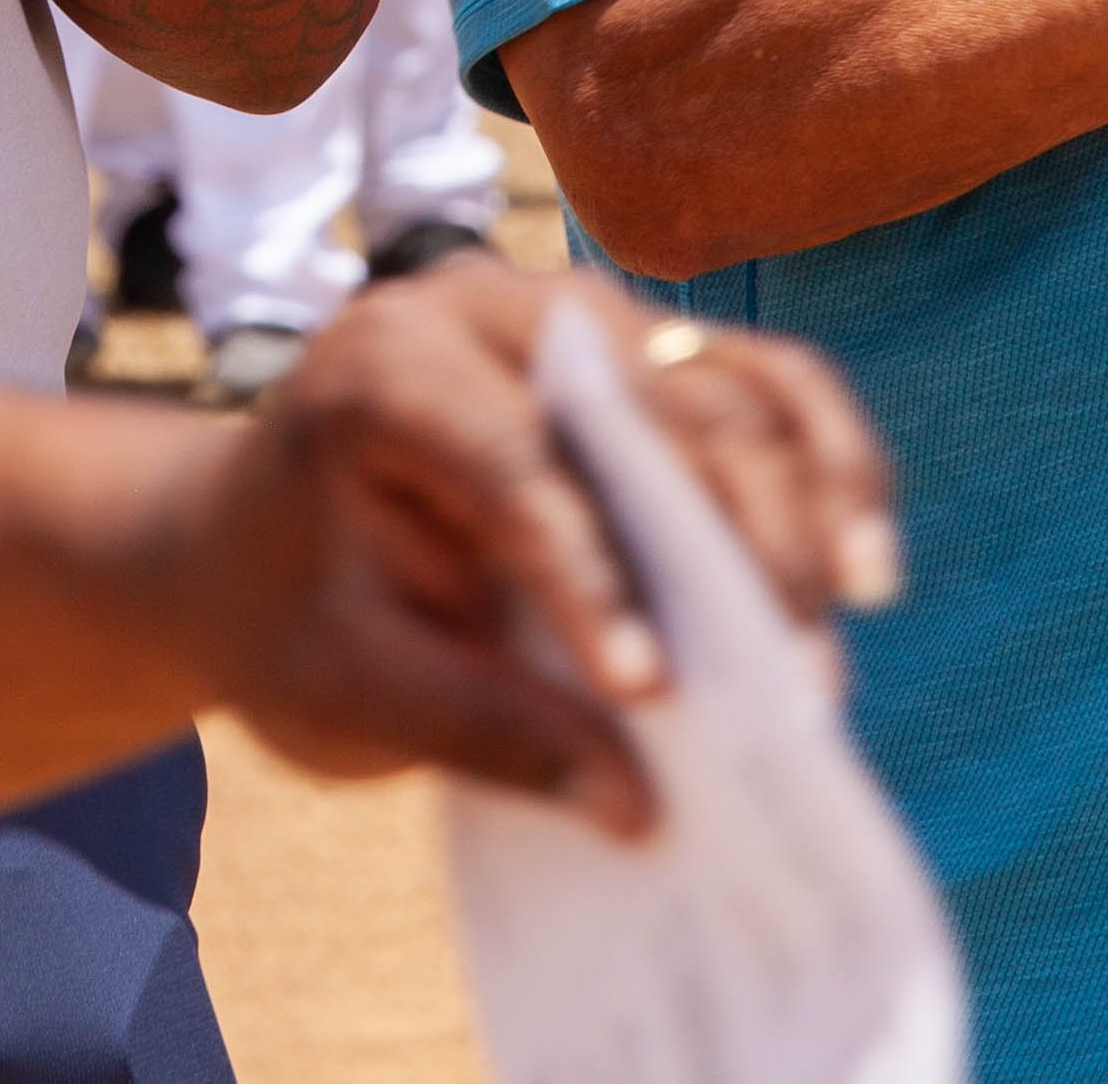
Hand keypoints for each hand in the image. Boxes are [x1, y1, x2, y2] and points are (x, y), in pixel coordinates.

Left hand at [169, 258, 894, 838]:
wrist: (246, 539)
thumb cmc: (283, 611)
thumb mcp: (340, 691)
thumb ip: (478, 729)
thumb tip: (639, 804)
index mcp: (380, 366)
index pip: (510, 459)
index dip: (589, 575)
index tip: (646, 691)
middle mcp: (488, 304)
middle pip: (645, 404)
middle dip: (730, 543)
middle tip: (793, 689)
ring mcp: (577, 314)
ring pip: (725, 379)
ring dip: (802, 498)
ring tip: (845, 617)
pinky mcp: (641, 351)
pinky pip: (760, 382)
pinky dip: (824, 460)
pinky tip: (861, 562)